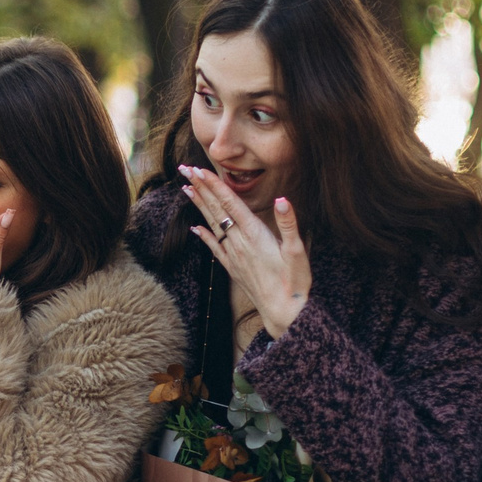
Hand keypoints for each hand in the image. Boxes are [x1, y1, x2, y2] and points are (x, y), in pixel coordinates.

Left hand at [180, 166, 309, 340]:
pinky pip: (214, 248)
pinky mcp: (233, 268)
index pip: (230, 203)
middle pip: (217, 210)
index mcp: (255, 235)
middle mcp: (239, 243)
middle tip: (184, 168)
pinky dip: (204, 235)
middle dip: (201, 187)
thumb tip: (283, 199)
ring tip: (186, 188)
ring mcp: (234, 256)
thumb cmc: (295, 282)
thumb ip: (289, 224)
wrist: (284, 314)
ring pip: (212, 225)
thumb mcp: (297, 251)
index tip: (200, 169)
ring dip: (200, 205)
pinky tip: (195, 228)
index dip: (214, 185)